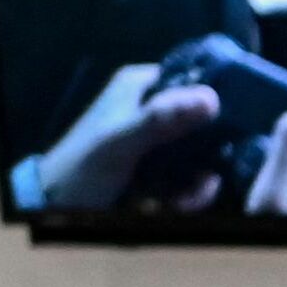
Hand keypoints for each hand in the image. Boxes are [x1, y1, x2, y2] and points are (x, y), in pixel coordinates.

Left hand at [27, 62, 219, 211]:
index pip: (192, 80)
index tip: (228, 133)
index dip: (215, 104)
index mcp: (139, 86)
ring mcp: (155, 139)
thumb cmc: (82, 167)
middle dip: (209, 155)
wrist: (58, 206)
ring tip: (187, 200)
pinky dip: (189, 192)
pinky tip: (179, 205)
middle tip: (206, 179)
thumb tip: (211, 98)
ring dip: (200, 180)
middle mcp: (151, 107)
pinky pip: (188, 176)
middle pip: (203, 123)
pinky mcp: (157, 168)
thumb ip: (160, 119)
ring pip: (200, 154)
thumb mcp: (120, 141)